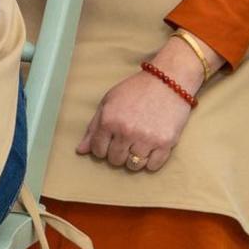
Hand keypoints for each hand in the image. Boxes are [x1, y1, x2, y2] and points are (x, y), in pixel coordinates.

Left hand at [76, 57, 197, 173]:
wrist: (168, 82)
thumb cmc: (135, 90)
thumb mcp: (108, 102)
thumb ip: (93, 127)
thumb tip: (80, 150)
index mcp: (109, 121)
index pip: (98, 150)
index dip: (101, 148)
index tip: (108, 142)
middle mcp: (126, 132)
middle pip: (115, 160)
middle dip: (116, 154)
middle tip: (124, 143)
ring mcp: (146, 139)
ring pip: (133, 165)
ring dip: (133, 160)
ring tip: (136, 146)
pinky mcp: (165, 143)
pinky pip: (153, 166)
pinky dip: (150, 162)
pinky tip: (149, 149)